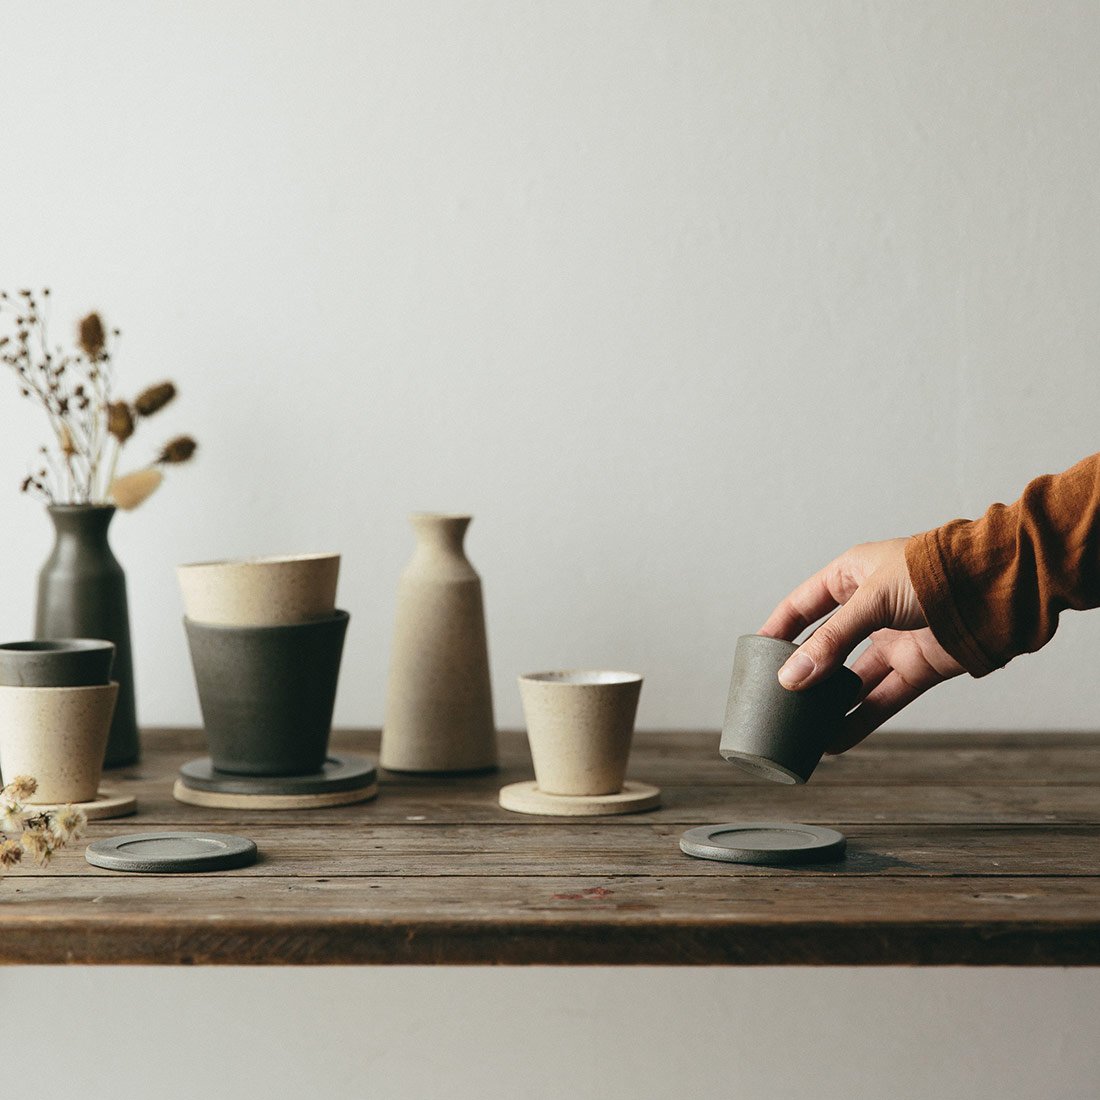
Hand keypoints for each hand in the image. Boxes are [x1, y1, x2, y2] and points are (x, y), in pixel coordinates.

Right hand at [759, 538, 964, 751]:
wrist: (999, 588)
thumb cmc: (934, 573)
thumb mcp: (871, 601)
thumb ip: (831, 641)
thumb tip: (791, 679)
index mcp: (852, 577)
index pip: (802, 606)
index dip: (778, 630)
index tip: (753, 656)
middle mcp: (870, 609)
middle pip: (825, 647)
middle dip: (803, 673)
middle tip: (775, 699)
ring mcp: (893, 639)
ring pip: (851, 678)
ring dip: (829, 703)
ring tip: (801, 728)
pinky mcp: (916, 668)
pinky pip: (880, 699)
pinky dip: (858, 720)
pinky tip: (834, 741)